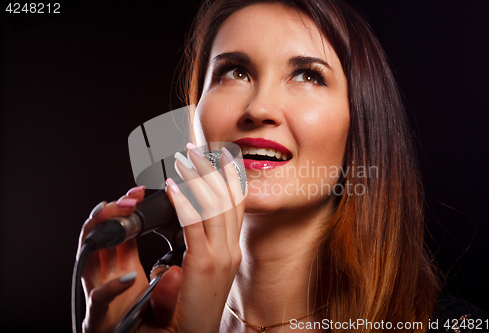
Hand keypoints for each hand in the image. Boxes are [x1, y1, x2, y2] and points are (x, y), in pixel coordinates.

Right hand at [77, 186, 154, 332]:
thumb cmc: (147, 322)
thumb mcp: (159, 289)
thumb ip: (165, 271)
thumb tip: (176, 256)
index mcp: (124, 268)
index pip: (121, 231)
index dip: (126, 210)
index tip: (139, 193)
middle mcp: (107, 277)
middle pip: (100, 236)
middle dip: (111, 212)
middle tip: (128, 197)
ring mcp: (100, 294)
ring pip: (89, 258)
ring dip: (100, 233)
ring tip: (113, 214)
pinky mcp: (99, 317)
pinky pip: (101, 299)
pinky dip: (113, 287)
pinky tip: (129, 277)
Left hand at [156, 146, 244, 331]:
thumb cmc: (194, 307)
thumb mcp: (204, 270)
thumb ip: (201, 244)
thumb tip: (190, 221)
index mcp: (231, 249)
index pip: (234, 205)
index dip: (228, 178)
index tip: (219, 157)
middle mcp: (231, 248)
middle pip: (227, 199)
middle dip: (213, 169)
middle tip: (199, 148)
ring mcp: (221, 255)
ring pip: (213, 205)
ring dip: (198, 178)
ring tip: (185, 158)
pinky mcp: (204, 263)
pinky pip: (193, 224)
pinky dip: (184, 201)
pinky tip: (173, 184)